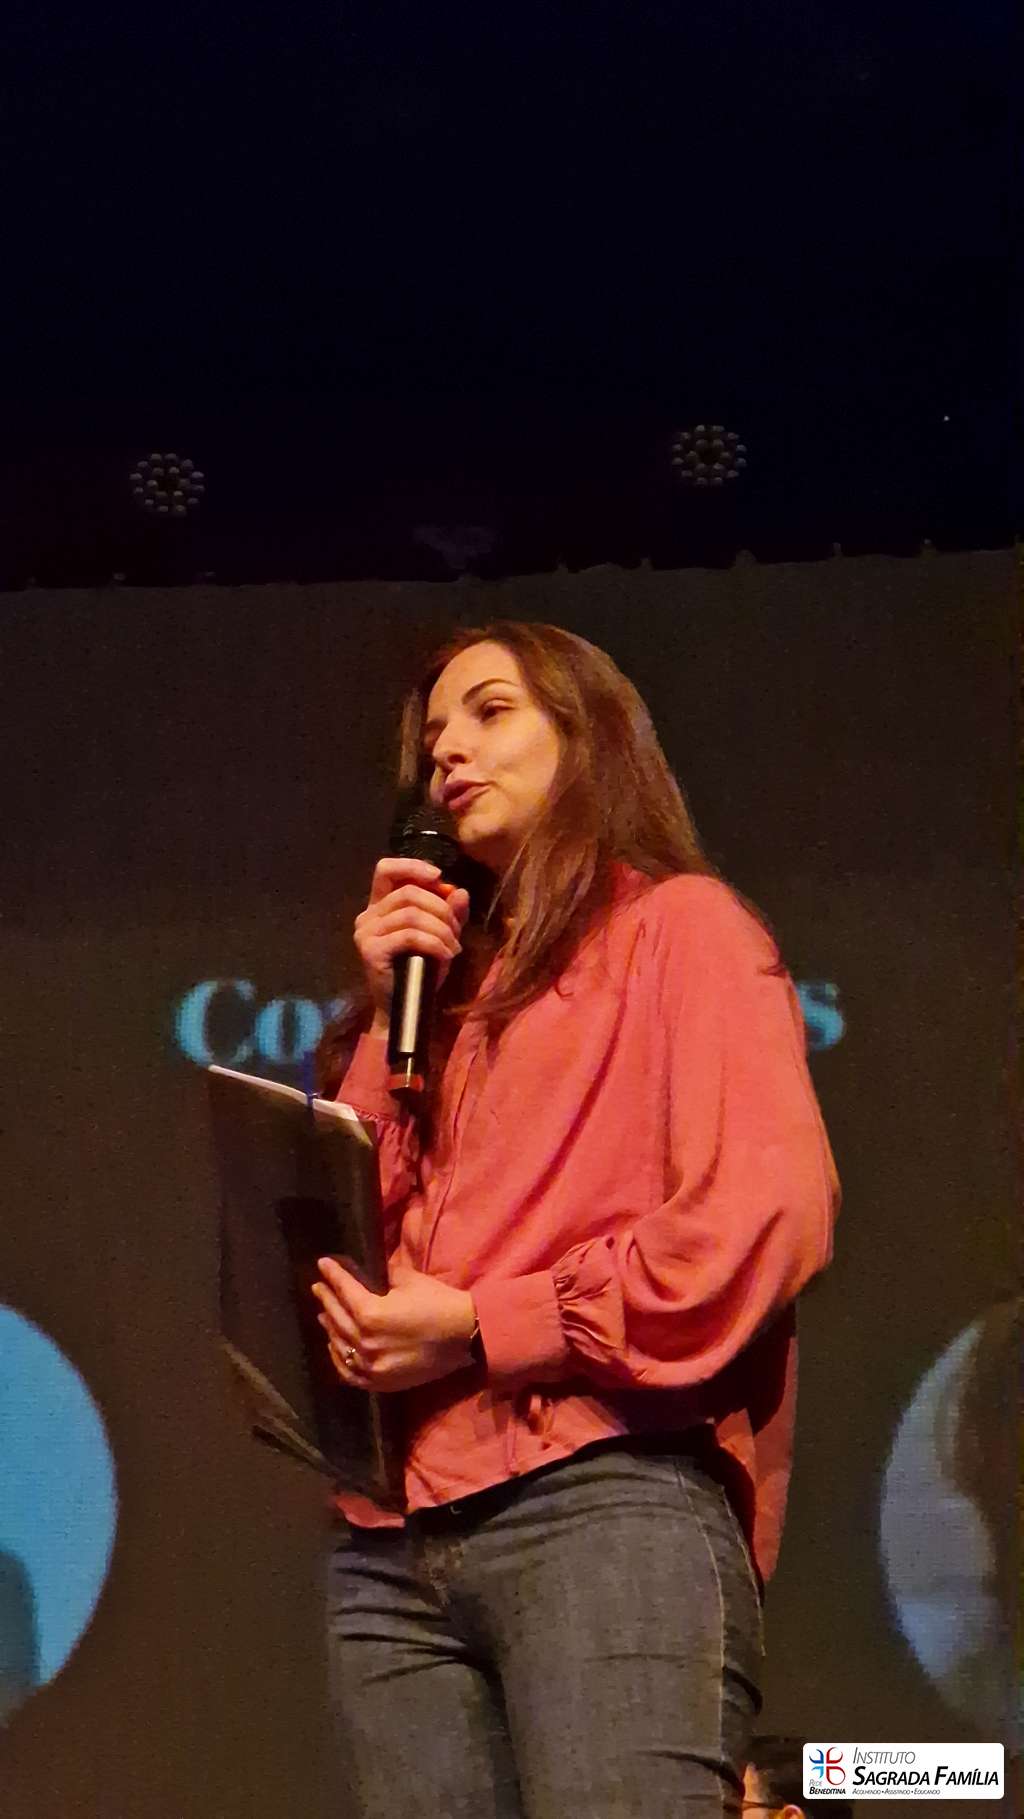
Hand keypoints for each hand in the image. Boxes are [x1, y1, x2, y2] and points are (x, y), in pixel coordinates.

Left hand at [313, 1258, 477, 1392]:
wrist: (465, 1335)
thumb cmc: (438, 1303)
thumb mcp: (410, 1280)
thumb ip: (384, 1276)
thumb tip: (369, 1271)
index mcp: (371, 1313)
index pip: (344, 1291)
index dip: (333, 1275)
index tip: (323, 1264)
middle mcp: (365, 1342)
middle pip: (337, 1318)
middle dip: (327, 1299)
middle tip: (319, 1287)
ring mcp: (371, 1365)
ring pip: (340, 1345)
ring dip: (329, 1328)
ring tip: (323, 1315)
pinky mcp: (380, 1381)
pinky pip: (350, 1373)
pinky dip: (339, 1358)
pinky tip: (335, 1347)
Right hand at [354, 857, 470, 1021]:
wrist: (405, 1007)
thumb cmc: (420, 969)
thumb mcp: (440, 935)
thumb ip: (450, 913)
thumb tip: (460, 892)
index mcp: (380, 905)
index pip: (385, 869)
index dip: (412, 866)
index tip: (439, 877)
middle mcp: (367, 915)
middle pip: (408, 892)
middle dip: (441, 909)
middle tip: (456, 931)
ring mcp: (365, 933)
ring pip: (411, 914)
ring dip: (441, 929)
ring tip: (453, 946)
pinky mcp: (370, 950)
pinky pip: (409, 936)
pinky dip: (434, 943)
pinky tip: (446, 955)